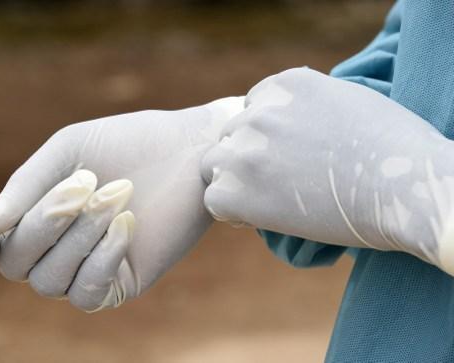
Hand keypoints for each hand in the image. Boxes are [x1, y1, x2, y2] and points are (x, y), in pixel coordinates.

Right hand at [0, 96, 244, 311]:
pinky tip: (127, 222)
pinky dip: (102, 258)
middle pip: (18, 262)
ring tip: (116, 194)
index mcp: (40, 216)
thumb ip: (26, 186)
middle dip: (47, 221)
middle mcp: (58, 249)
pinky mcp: (123, 280)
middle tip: (88, 181)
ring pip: (50, 281)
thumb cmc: (128, 144)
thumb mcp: (70, 151)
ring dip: (79, 236)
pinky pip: (89, 293)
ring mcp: (90, 267)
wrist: (189, 151)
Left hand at [201, 68, 453, 274]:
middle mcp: (258, 112)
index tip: (285, 157)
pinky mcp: (239, 190)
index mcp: (284, 84)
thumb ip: (304, 105)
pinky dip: (231, 211)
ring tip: (269, 200)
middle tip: (279, 183)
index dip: (265, 137)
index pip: (252, 108)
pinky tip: (259, 217)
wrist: (403, 189)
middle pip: (232, 136)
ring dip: (235, 181)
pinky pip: (214, 199)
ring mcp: (245, 149)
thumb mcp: (346, 101)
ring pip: (216, 164)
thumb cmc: (391, 150)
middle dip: (250, 158)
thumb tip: (288, 124)